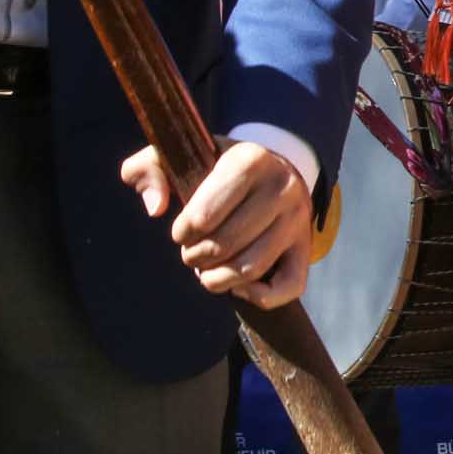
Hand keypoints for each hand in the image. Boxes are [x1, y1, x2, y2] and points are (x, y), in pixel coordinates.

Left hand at [121, 140, 315, 309]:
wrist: (272, 171)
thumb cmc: (217, 169)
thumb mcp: (180, 156)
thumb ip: (147, 169)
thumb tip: (156, 207)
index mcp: (250, 159)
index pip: (203, 215)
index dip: (182, 232)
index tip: (182, 230)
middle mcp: (282, 187)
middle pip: (224, 245)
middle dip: (195, 257)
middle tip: (191, 252)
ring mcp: (298, 219)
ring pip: (250, 269)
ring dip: (216, 279)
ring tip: (206, 269)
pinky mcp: (305, 248)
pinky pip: (287, 287)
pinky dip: (258, 297)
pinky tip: (238, 287)